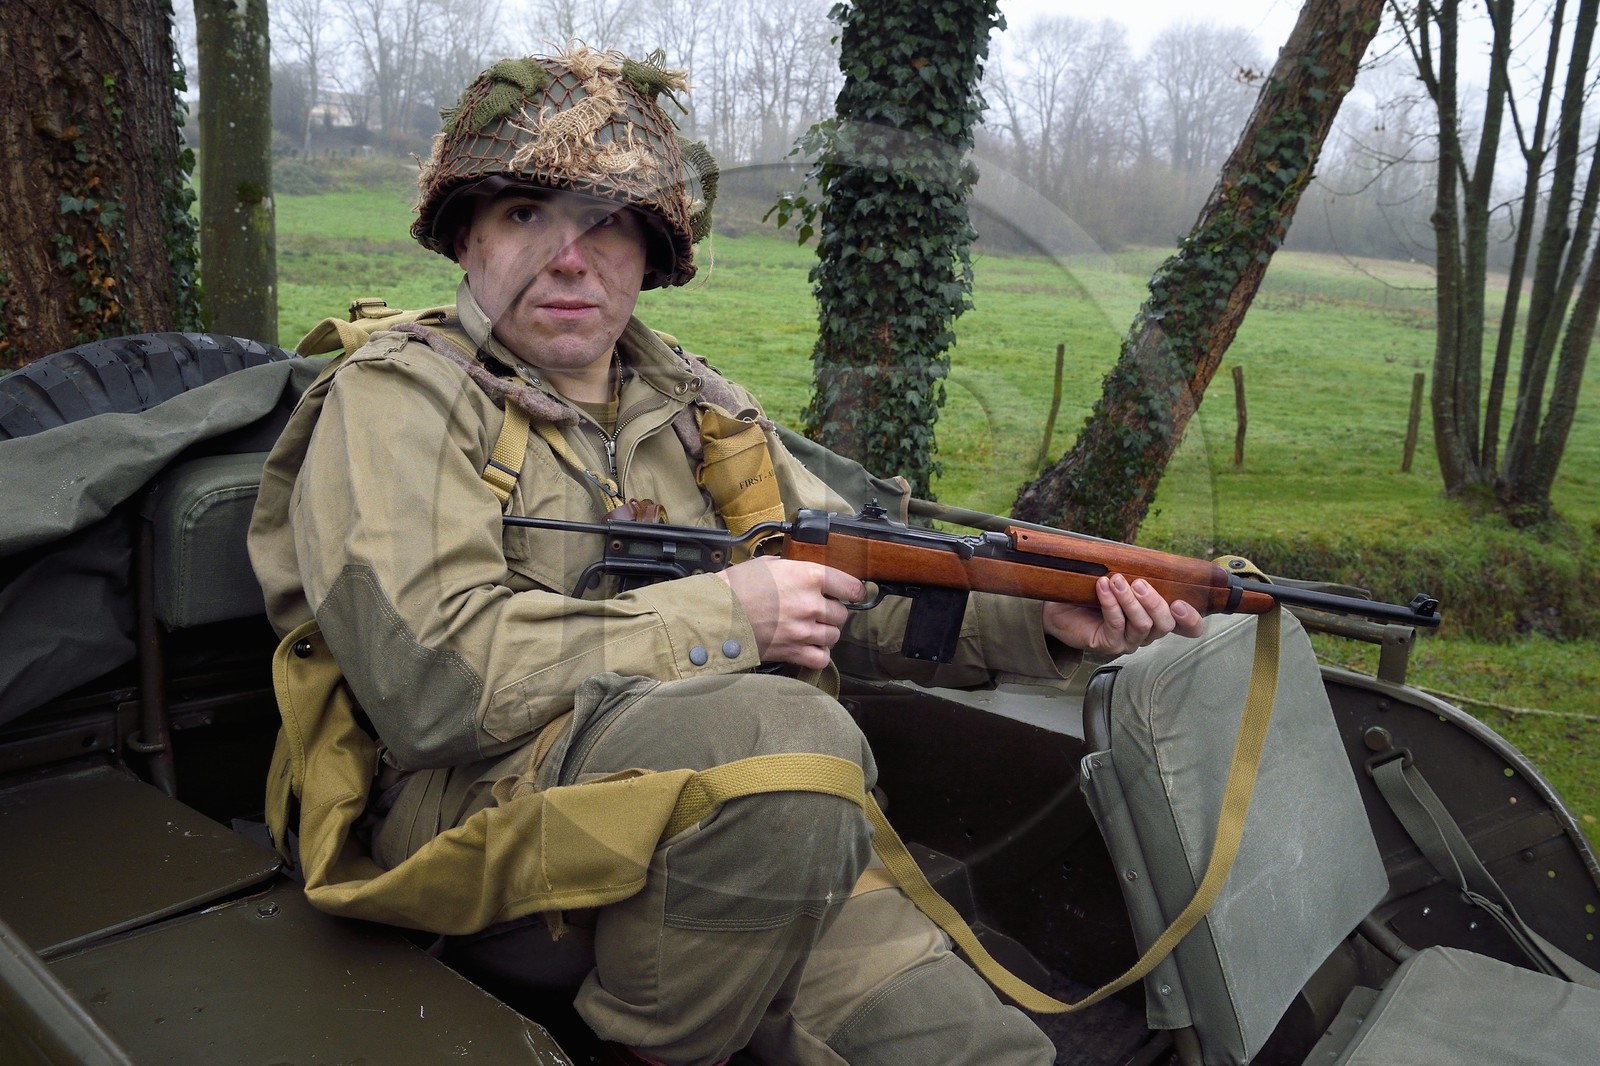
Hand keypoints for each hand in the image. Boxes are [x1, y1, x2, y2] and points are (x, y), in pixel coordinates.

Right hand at [717, 557, 865, 669]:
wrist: (715, 614)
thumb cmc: (735, 587)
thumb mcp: (767, 565)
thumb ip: (793, 569)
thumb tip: (803, 572)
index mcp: (808, 576)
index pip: (850, 586)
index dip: (853, 591)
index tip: (852, 593)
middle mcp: (811, 604)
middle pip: (841, 614)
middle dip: (831, 612)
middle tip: (816, 610)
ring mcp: (803, 630)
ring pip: (833, 636)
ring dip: (824, 632)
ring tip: (810, 628)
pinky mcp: (793, 652)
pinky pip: (821, 658)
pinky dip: (818, 654)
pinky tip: (808, 646)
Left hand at [1042, 574, 1204, 657]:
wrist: (1060, 608)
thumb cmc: (1094, 592)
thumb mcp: (1122, 580)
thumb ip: (1139, 574)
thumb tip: (1150, 558)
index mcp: (1156, 618)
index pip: (1188, 628)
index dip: (1191, 619)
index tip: (1181, 603)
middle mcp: (1146, 633)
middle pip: (1165, 624)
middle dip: (1154, 602)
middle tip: (1139, 583)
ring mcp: (1128, 641)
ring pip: (1142, 625)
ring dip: (1130, 600)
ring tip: (1117, 580)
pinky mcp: (1109, 645)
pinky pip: (1116, 624)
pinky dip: (1111, 603)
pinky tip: (1103, 587)